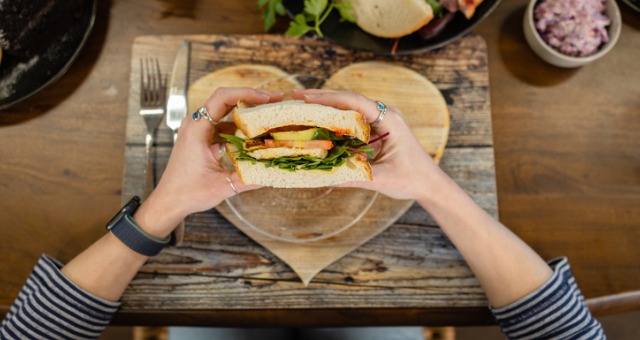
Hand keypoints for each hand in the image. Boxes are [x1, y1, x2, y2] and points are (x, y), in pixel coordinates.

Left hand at [135, 87, 283, 236]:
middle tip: (275, 101)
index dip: (247, 93)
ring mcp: (197, 129)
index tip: (267, 98)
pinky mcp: (200, 137)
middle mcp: (195, 124)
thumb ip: (248, 179)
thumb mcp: (222, 186)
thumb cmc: (188, 193)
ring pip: (225, 112)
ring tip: (269, 116)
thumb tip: (273, 172)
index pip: (222, 98)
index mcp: (197, 130)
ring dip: (247, 113)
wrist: (169, 201)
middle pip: (226, 100)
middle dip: (252, 99)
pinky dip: (239, 126)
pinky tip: (254, 134)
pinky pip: (222, 125)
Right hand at [292, 89, 439, 200]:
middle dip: (322, 98)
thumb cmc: (411, 179)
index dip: (328, 98)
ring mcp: (381, 121)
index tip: (305, 98)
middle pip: (349, 100)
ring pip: (350, 109)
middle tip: (295, 97)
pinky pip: (353, 120)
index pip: (354, 102)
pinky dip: (335, 120)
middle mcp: (385, 115)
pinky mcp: (378, 129)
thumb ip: (353, 175)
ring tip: (301, 107)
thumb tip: (322, 176)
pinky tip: (318, 123)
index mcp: (389, 120)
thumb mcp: (380, 179)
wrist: (430, 184)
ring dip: (327, 107)